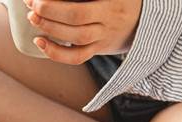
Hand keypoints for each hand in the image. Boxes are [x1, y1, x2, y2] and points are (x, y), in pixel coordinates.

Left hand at [26, 0, 142, 63]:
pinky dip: (55, 53)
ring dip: (50, 28)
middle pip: (77, 15)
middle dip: (50, 9)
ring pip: (76, 37)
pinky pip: (76, 57)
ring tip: (32, 18)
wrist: (149, 19)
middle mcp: (110, 17)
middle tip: (32, 3)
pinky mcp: (98, 49)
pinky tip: (39, 42)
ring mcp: (105, 36)